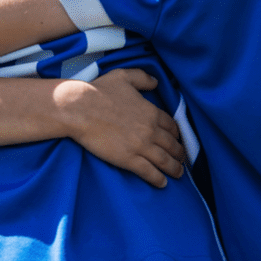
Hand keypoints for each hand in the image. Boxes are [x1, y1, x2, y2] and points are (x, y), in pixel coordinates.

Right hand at [59, 69, 184, 187]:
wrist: (78, 108)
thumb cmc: (98, 91)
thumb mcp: (123, 77)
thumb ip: (142, 78)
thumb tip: (156, 81)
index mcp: (151, 112)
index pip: (172, 126)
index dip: (177, 134)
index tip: (177, 140)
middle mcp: (151, 130)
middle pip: (172, 145)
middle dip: (179, 154)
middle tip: (182, 159)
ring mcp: (141, 146)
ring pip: (165, 161)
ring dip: (174, 169)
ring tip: (178, 174)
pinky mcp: (128, 159)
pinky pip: (149, 172)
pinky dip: (158, 179)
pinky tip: (162, 183)